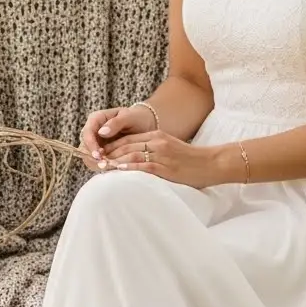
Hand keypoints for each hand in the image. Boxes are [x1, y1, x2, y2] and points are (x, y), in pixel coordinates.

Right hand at [78, 105, 156, 170]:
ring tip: (109, 168)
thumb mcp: (128, 117)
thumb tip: (101, 132)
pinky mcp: (102, 152)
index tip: (98, 155)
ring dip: (97, 163)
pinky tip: (112, 168)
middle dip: (93, 157)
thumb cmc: (136, 118)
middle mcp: (93, 131)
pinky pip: (98, 161)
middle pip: (85, 147)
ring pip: (89, 156)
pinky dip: (104, 166)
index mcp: (96, 119)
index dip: (90, 145)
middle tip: (104, 165)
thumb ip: (116, 123)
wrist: (144, 125)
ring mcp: (96, 143)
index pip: (87, 133)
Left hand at [99, 130, 218, 188]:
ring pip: (131, 154)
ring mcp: (161, 153)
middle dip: (108, 153)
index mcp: (157, 136)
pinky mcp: (165, 166)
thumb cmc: (192, 161)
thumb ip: (154, 151)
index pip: (128, 139)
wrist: (212, 163)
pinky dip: (127, 168)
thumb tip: (136, 160)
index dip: (112, 146)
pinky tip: (117, 171)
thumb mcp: (171, 149)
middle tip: (94, 160)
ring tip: (100, 167)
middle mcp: (157, 141)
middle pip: (126, 145)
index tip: (99, 153)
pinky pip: (142, 166)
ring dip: (113, 161)